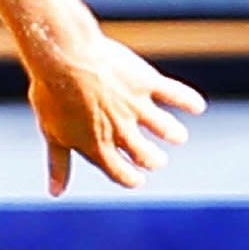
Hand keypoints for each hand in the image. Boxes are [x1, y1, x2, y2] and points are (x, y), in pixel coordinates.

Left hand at [25, 32, 206, 194]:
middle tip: (157, 159)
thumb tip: (55, 193)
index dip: (131, 178)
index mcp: (97, 146)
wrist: (63, 56)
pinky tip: (197, 106)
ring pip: (166, 129)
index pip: (121, 174)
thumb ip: (59, 163)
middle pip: (147, 156)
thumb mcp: (51, 132)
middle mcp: (121, 131)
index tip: (136, 178)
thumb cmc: (52, 94)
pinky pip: (174, 95)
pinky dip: (188, 101)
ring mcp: (135, 107)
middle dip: (154, 160)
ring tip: (177, 135)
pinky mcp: (146, 82)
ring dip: (174, 135)